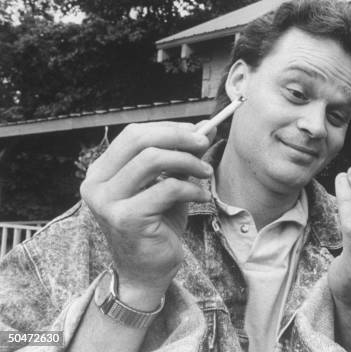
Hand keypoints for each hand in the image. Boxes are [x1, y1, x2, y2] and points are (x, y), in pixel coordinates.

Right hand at [80, 121, 214, 306]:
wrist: (147, 272)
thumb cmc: (157, 226)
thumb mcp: (170, 184)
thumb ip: (182, 156)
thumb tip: (206, 127)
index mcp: (102, 171)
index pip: (134, 134)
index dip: (169, 128)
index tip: (198, 131)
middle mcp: (96, 183)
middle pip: (139, 140)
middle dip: (178, 137)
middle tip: (204, 144)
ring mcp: (107, 202)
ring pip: (152, 159)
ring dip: (187, 161)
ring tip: (206, 172)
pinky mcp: (126, 218)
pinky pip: (167, 188)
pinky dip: (191, 188)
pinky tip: (201, 196)